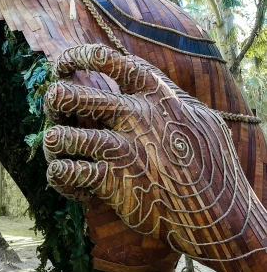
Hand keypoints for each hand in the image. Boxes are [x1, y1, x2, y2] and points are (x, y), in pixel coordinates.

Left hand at [43, 44, 260, 265]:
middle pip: (72, 97)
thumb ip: (169, 97)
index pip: (108, 60)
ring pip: (62, 137)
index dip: (78, 55)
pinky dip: (60, 176)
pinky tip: (67, 177)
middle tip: (54, 107)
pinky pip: (68, 174)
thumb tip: (147, 82)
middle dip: (54, 100)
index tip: (62, 65)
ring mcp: (123, 149)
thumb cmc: (209, 164)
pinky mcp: (113, 183)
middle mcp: (135, 116)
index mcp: (155, 94)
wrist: (218, 216)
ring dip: (52, 142)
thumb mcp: (200, 119)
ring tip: (55, 144)